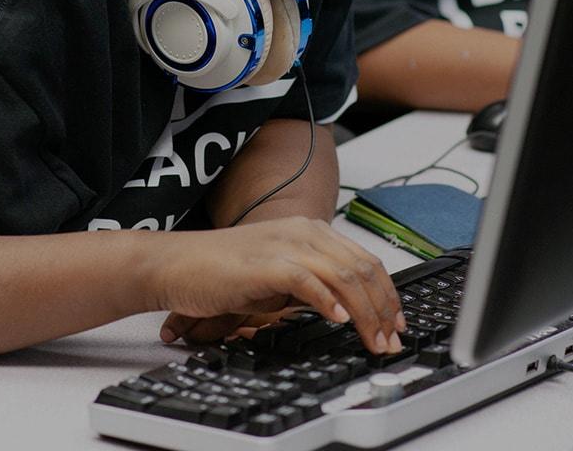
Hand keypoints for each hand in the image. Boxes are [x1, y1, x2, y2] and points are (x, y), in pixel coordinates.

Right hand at [150, 217, 405, 353]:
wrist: (176, 265)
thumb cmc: (222, 274)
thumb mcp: (278, 276)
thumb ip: (312, 284)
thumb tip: (346, 310)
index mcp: (310, 231)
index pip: (364, 261)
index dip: (387, 295)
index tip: (396, 324)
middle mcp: (304, 232)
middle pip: (362, 269)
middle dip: (384, 309)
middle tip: (390, 341)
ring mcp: (285, 244)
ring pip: (343, 275)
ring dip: (365, 313)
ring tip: (371, 339)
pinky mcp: (266, 263)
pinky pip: (308, 280)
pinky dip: (329, 301)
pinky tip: (339, 320)